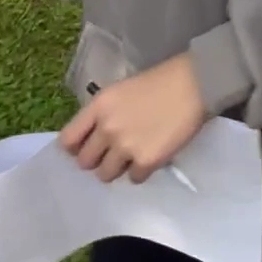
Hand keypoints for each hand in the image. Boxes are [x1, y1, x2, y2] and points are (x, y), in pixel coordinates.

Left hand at [59, 54, 207, 185]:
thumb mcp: (120, 91)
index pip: (68, 140)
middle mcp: (107, 128)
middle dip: (98, 159)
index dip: (75, 148)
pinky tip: (152, 155)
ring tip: (134, 155)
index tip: (85, 149)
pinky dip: (142, 171)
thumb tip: (94, 139)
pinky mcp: (146, 162)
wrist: (194, 84)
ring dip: (118, 168)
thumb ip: (103, 114)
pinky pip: (134, 178)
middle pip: (85, 162)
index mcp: (99, 107)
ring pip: (106, 175)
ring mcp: (125, 147)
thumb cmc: (159, 82)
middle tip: (113, 153)